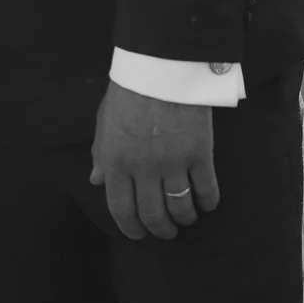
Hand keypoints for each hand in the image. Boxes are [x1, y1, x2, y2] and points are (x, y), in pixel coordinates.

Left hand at [90, 81, 219, 240]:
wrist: (162, 67)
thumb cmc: (129, 92)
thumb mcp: (104, 122)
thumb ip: (100, 155)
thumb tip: (96, 181)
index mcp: (115, 161)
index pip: (121, 209)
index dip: (131, 228)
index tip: (139, 234)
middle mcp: (142, 168)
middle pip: (153, 215)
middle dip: (161, 230)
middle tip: (167, 232)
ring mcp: (172, 163)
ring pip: (180, 208)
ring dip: (185, 219)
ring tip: (187, 219)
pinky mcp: (199, 154)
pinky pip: (206, 190)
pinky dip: (208, 202)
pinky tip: (207, 203)